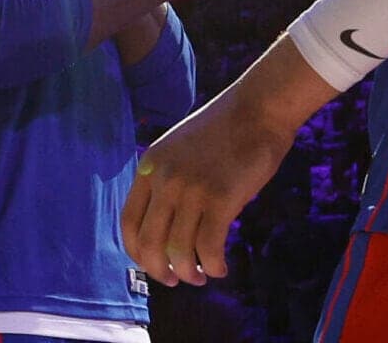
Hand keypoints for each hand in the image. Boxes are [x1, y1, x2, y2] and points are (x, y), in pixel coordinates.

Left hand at [122, 89, 294, 286]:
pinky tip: (221, 267)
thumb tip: (169, 228)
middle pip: (149, 245)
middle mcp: (164, 180)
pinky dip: (214, 266)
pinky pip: (209, 248)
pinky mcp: (220, 199)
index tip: (153, 264)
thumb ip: (168, 181)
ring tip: (203, 275)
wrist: (258, 108)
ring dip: (189, 273)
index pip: (128, 224)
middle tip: (177, 280)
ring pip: (178, 252)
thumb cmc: (226, 130)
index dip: (138, 254)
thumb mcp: (179, 149)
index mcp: (150, 167)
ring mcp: (191, 190)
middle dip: (160, 272)